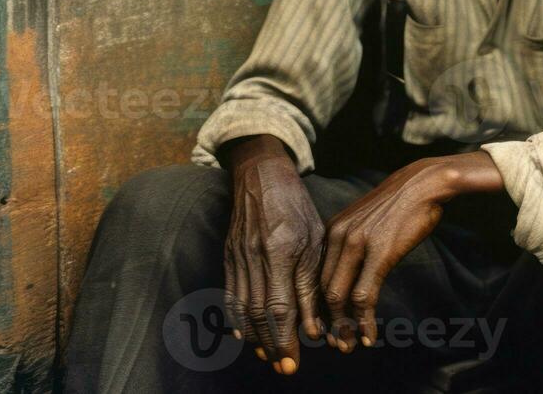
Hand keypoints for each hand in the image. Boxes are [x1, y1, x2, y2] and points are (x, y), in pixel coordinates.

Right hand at [221, 135, 324, 376]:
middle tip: (284, 367)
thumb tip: (315, 326)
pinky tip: (245, 335)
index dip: (285, 339)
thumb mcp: (314, 239)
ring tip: (268, 355)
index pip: (280, 307)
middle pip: (260, 314)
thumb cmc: (295, 205)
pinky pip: (230, 294)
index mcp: (280, 251)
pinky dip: (236, 318)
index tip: (292, 363)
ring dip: (255, 337)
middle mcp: (255, 257)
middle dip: (272, 345)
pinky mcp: (228, 256)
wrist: (260, 175)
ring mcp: (237, 257)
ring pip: (243, 308)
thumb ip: (311, 283)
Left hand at [319, 151, 502, 351]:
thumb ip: (351, 244)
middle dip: (328, 323)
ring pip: (339, 297)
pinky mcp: (380, 253)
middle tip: (338, 344)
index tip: (325, 328)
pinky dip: (364, 321)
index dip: (318, 307)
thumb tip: (347, 275)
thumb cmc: (398, 204)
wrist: (423, 183)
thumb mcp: (364, 220)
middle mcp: (339, 237)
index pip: (315, 276)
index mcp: (332, 230)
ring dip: (345, 327)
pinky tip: (369, 336)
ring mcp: (358, 244)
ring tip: (352, 345)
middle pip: (323, 290)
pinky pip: (365, 296)